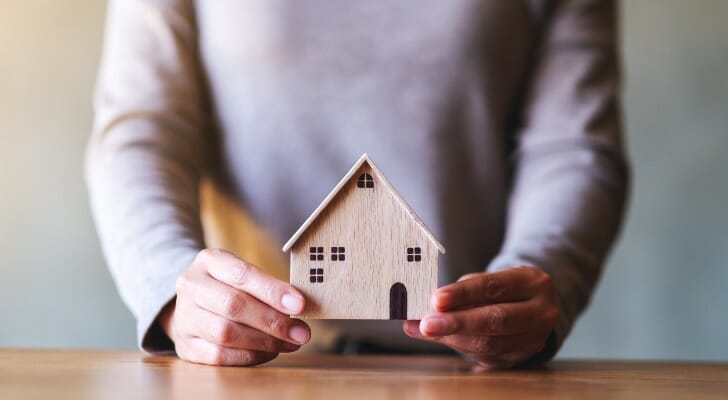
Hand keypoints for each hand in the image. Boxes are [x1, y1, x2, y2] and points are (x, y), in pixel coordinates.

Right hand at [159, 248, 309, 365]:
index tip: (300, 305)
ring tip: (289, 343)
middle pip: (233, 305)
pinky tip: (269, 352)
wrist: (191, 304)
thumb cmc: (228, 287)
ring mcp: (184, 317)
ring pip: (226, 333)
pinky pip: (219, 356)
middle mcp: (191, 286)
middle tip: (301, 333)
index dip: (273, 291)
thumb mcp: (244, 275)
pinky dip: (250, 356)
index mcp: (209, 261)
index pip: (242, 274)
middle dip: (273, 321)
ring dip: (264, 341)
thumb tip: (299, 307)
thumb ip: (268, 287)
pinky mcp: (185, 345)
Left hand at [403, 266, 559, 368]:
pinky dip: (459, 347)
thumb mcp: (491, 280)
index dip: (463, 294)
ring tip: (425, 330)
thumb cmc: (505, 289)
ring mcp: (534, 339)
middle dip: (457, 323)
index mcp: (533, 283)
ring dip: (453, 338)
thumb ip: (461, 292)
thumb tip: (425, 308)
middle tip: (427, 324)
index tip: (436, 299)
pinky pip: (486, 356)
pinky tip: (440, 338)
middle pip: (496, 320)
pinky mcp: (521, 357)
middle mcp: (541, 312)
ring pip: (491, 344)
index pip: (495, 287)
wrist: (536, 307)